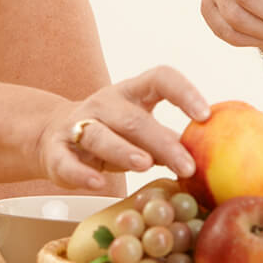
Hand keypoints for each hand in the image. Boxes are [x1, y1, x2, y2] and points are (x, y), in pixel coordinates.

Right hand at [36, 67, 210, 190]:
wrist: (52, 136)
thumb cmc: (112, 135)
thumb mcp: (141, 130)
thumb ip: (168, 139)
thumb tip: (210, 159)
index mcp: (132, 92)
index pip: (160, 78)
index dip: (184, 92)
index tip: (205, 115)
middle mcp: (104, 103)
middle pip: (133, 118)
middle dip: (161, 141)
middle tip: (186, 166)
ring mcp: (77, 125)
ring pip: (99, 135)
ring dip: (123, 150)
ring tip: (144, 164)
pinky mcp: (56, 150)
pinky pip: (67, 161)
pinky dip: (82, 174)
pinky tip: (99, 183)